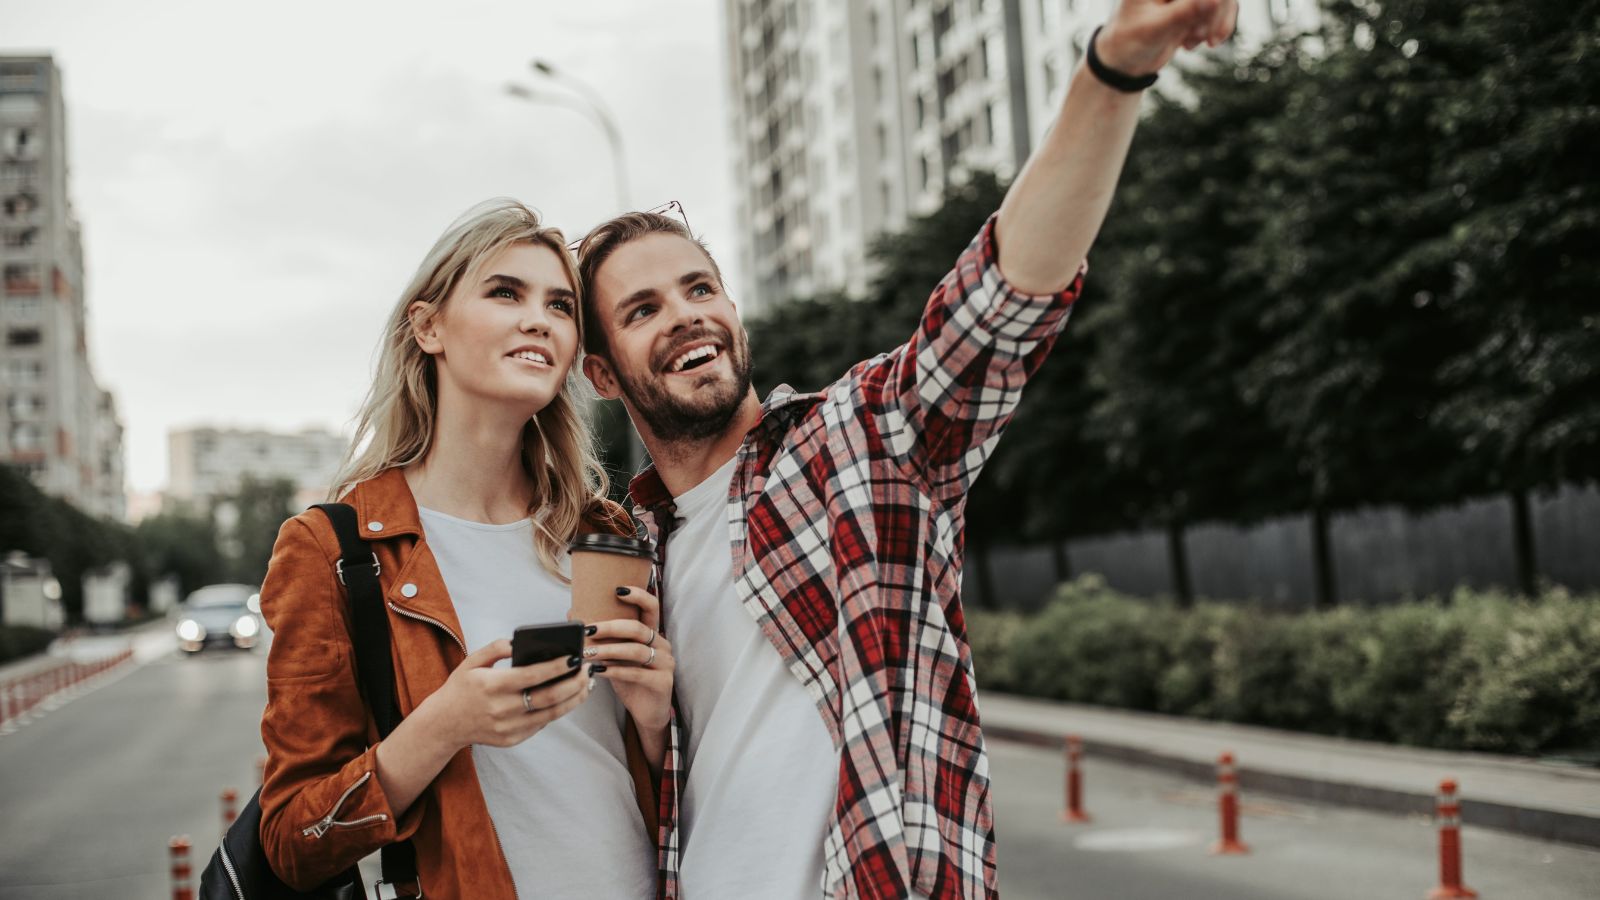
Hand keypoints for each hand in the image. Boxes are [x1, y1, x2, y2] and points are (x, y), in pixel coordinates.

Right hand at [422, 639, 592, 749]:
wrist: (444, 724)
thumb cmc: (461, 688)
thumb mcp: (471, 661)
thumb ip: (495, 648)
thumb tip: (519, 642)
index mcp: (492, 686)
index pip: (532, 675)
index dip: (557, 666)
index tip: (575, 657)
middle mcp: (502, 709)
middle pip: (549, 697)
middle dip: (573, 682)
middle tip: (586, 670)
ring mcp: (508, 727)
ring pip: (551, 714)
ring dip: (573, 699)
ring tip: (585, 684)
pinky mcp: (512, 739)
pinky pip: (541, 724)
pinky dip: (558, 710)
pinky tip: (569, 698)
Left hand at [583, 586, 674, 732]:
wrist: (648, 713)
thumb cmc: (631, 680)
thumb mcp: (617, 657)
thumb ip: (603, 639)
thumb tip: (573, 613)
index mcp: (653, 634)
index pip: (651, 607)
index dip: (637, 595)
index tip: (617, 589)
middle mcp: (663, 645)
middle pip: (638, 628)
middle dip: (610, 627)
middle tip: (588, 630)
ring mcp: (665, 664)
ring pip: (635, 651)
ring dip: (608, 651)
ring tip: (587, 654)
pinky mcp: (662, 683)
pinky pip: (636, 673)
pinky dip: (614, 671)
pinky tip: (598, 671)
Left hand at [1096, 0, 1238, 75]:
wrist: (1125, 60)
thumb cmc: (1129, 42)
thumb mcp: (1154, 29)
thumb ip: (1183, 13)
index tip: (1213, 8)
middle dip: (1215, 11)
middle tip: (1205, 38)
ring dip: (1216, 21)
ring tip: (1195, 43)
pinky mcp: (1196, 4)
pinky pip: (1223, 7)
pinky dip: (1217, 26)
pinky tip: (1198, 43)